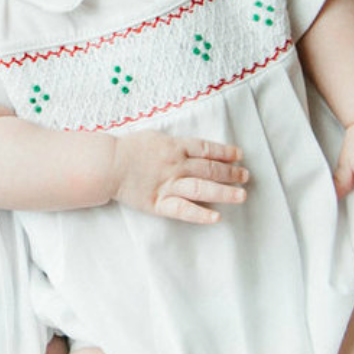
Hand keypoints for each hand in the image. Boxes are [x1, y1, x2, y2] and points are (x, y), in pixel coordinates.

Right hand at [109, 132, 246, 222]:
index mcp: (175, 147)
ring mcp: (169, 184)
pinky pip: (182, 209)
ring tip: (241, 196)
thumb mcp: (154, 136)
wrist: (107, 164)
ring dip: (224, 191)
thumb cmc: (127, 148)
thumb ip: (173, 143)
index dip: (225, 152)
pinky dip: (200, 213)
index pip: (207, 149)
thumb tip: (189, 147)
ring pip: (202, 187)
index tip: (239, 156)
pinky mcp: (159, 202)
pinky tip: (216, 217)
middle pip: (209, 168)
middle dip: (230, 173)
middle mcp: (176, 165)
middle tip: (246, 177)